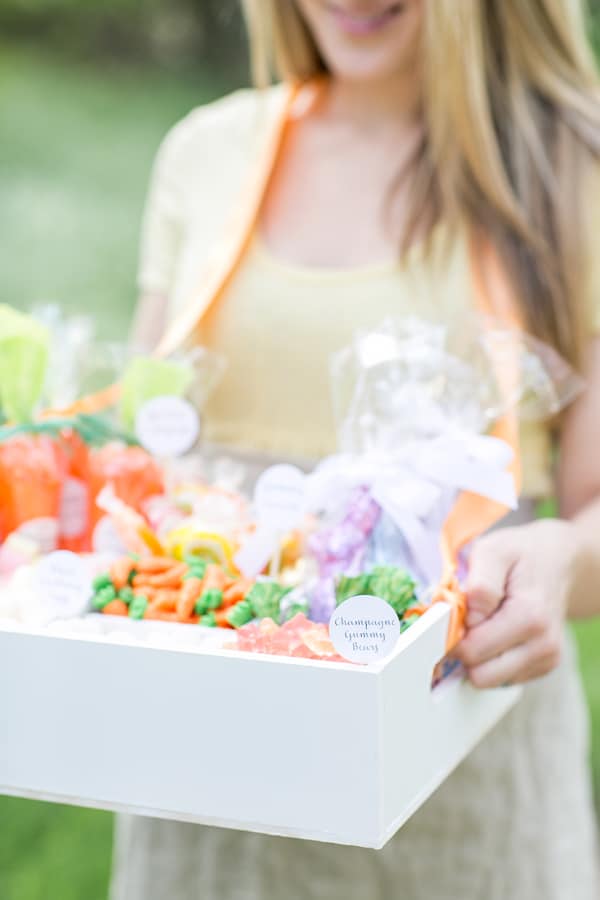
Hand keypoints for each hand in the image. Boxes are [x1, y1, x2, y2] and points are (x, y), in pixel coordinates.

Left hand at [454, 519, 579, 688]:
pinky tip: (497, 634)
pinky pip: (501, 679)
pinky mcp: (543, 668)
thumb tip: (468, 620)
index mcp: (529, 617)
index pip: (472, 649)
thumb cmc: (520, 556)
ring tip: (483, 625)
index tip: (452, 613)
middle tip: (465, 621)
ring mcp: (546, 660)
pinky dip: (491, 661)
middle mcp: (543, 645)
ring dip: (477, 657)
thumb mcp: (493, 552)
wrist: (557, 563)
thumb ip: (480, 585)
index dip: (453, 632)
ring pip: (488, 681)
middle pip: (479, 674)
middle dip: (464, 649)